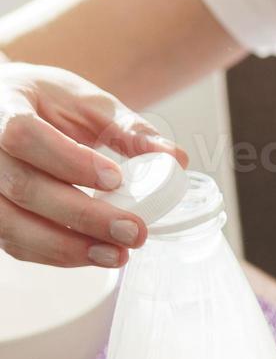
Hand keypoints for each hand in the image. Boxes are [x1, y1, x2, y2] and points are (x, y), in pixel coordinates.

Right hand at [0, 62, 186, 267]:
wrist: (8, 108)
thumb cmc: (47, 104)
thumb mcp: (87, 103)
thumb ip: (129, 130)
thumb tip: (175, 159)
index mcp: (3, 106)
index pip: (24, 135)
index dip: (69, 160)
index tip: (115, 179)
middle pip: (24, 188)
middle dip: (83, 216)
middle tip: (134, 231)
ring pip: (13, 225)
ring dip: (69, 247)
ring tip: (118, 255)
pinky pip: (17, 244)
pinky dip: (59, 255)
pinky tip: (95, 255)